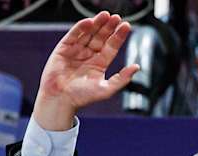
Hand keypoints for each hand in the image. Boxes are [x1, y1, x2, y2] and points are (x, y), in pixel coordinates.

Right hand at [33, 12, 137, 131]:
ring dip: (97, 24)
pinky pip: (74, 35)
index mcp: (100, 64)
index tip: (126, 26)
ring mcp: (76, 50)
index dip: (118, 36)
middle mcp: (89, 55)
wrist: (60, 99)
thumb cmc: (82, 97)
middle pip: (101, 37)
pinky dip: (81, 27)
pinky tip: (90, 22)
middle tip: (117, 17)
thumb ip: (122, 78)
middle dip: (109, 27)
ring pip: (89, 33)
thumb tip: (137, 67)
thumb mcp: (106, 89)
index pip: (111, 46)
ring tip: (106, 15)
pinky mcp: (64, 48)